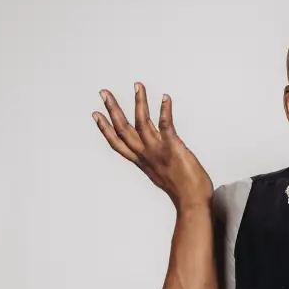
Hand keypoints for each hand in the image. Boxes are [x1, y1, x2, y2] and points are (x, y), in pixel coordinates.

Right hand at [92, 83, 213, 210]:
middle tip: (103, 92)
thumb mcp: (163, 173)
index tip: (96, 114)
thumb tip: (156, 149)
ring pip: (142, 123)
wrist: (193, 203)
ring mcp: (158, 151)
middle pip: (123, 130)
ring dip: (139, 102)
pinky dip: (165, 111)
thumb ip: (157, 158)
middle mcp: (147, 155)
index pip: (118, 143)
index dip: (105, 129)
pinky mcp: (173, 148)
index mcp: (143, 161)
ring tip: (137, 85)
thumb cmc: (183, 190)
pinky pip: (166, 126)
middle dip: (113, 110)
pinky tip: (165, 98)